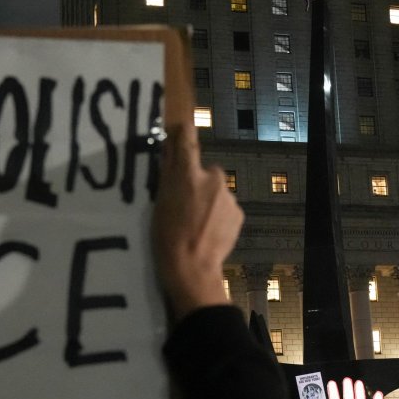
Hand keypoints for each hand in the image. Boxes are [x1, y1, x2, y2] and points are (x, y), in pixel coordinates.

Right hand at [153, 119, 243, 318]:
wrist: (192, 268)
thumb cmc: (167, 237)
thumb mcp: (159, 202)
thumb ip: (167, 173)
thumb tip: (168, 149)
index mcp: (188, 174)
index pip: (187, 140)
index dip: (182, 133)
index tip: (179, 130)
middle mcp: (213, 179)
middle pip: (205, 171)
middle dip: (197, 181)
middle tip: (184, 203)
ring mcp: (228, 197)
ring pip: (216, 191)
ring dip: (208, 200)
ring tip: (196, 223)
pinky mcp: (238, 214)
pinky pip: (226, 207)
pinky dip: (218, 215)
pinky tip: (208, 231)